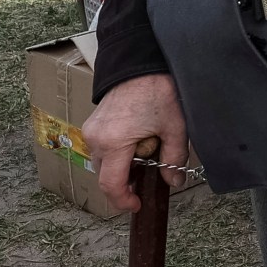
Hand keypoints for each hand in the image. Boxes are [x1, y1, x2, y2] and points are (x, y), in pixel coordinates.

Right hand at [82, 73, 188, 214]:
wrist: (141, 62)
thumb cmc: (158, 90)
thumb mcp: (174, 127)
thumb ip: (174, 158)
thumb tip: (173, 182)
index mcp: (112, 143)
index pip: (111, 185)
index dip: (123, 200)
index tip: (137, 205)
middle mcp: (95, 138)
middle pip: (106, 175)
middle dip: (126, 181)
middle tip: (150, 175)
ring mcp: (91, 130)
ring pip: (104, 162)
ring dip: (123, 165)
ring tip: (148, 153)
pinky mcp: (93, 123)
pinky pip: (103, 148)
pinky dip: (119, 152)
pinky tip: (138, 143)